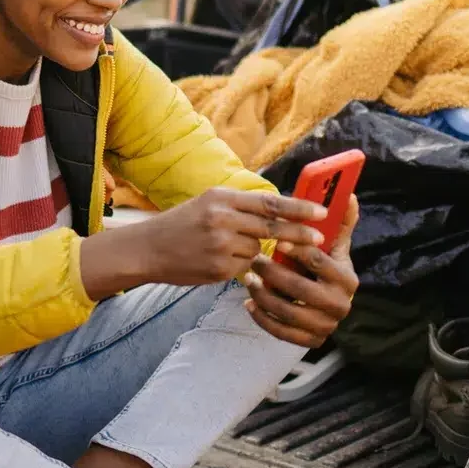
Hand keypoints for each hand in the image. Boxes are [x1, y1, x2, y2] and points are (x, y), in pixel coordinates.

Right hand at [80, 187, 325, 299]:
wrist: (147, 249)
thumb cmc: (182, 224)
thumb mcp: (209, 204)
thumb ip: (241, 207)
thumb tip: (279, 212)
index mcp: (222, 198)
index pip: (269, 203)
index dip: (298, 209)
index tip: (321, 213)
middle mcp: (222, 219)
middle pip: (272, 227)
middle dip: (299, 233)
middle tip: (319, 238)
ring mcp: (220, 246)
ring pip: (258, 250)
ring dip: (254, 250)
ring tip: (225, 246)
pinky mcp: (218, 269)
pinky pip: (244, 267)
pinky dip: (239, 265)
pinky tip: (217, 260)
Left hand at [243, 195, 360, 347]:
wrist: (325, 302)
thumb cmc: (324, 267)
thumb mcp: (333, 245)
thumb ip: (339, 222)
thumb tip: (350, 196)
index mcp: (348, 279)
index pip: (319, 261)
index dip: (297, 249)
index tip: (276, 241)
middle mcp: (340, 306)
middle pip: (301, 289)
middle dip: (274, 273)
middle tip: (255, 259)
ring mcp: (326, 326)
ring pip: (288, 312)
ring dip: (264, 295)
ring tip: (248, 279)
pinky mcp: (311, 341)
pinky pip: (282, 332)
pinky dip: (262, 318)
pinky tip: (249, 303)